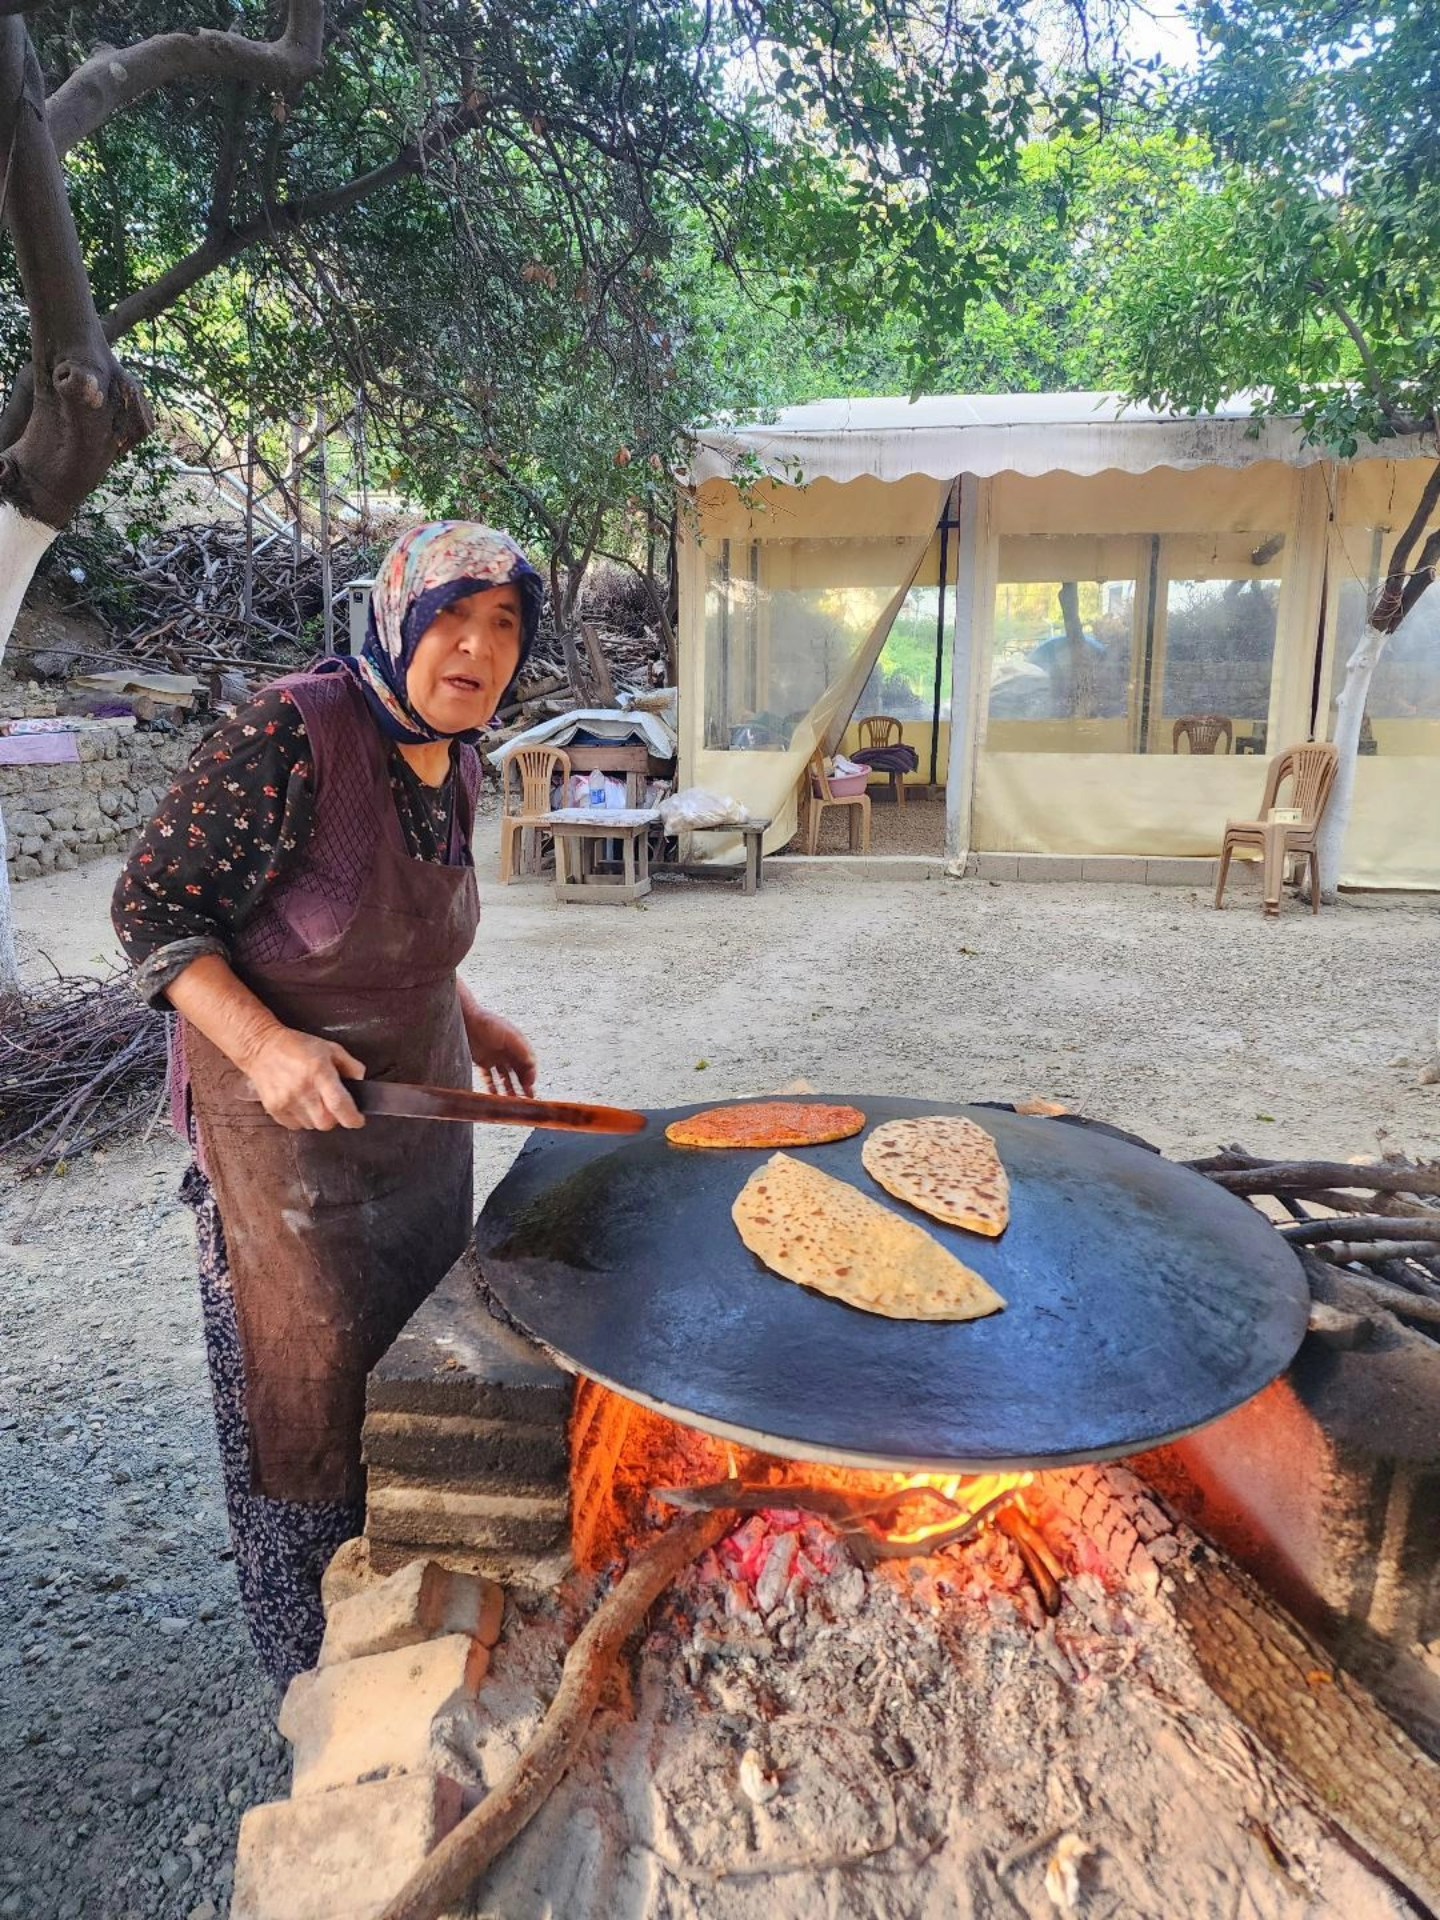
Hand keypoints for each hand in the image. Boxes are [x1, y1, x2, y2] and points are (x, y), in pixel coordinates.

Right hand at [243, 1027, 365, 1130]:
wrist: (261, 1047)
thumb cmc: (297, 1046)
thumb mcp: (330, 1048)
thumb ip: (350, 1066)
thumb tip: (361, 1083)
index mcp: (319, 1073)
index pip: (339, 1105)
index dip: (353, 1118)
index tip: (358, 1120)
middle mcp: (302, 1089)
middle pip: (326, 1122)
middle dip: (335, 1118)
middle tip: (334, 1106)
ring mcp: (286, 1101)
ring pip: (311, 1125)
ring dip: (318, 1118)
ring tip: (314, 1101)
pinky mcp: (273, 1108)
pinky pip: (295, 1125)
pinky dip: (302, 1119)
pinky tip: (300, 1103)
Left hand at [465, 1007, 536, 1097]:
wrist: (464, 1019)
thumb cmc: (487, 1023)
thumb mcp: (509, 1035)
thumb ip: (522, 1049)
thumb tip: (532, 1064)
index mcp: (517, 1045)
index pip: (529, 1064)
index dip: (531, 1076)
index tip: (530, 1088)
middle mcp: (508, 1052)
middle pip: (519, 1073)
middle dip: (523, 1086)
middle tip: (526, 1101)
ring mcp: (495, 1058)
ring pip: (505, 1078)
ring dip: (509, 1090)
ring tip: (511, 1103)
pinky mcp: (482, 1062)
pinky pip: (490, 1078)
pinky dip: (493, 1088)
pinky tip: (495, 1098)